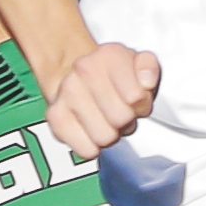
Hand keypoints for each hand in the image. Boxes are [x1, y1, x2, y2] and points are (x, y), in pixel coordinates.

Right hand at [46, 42, 161, 158]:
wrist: (76, 75)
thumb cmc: (113, 75)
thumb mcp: (139, 63)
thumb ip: (149, 68)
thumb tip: (147, 81)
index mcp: (110, 55)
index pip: (136, 97)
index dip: (142, 104)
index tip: (137, 99)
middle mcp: (85, 70)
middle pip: (121, 119)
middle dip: (127, 120)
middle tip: (122, 111)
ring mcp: (67, 92)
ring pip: (104, 137)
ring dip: (111, 134)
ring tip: (107, 119)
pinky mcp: (55, 116)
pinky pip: (85, 149)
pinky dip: (93, 146)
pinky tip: (92, 129)